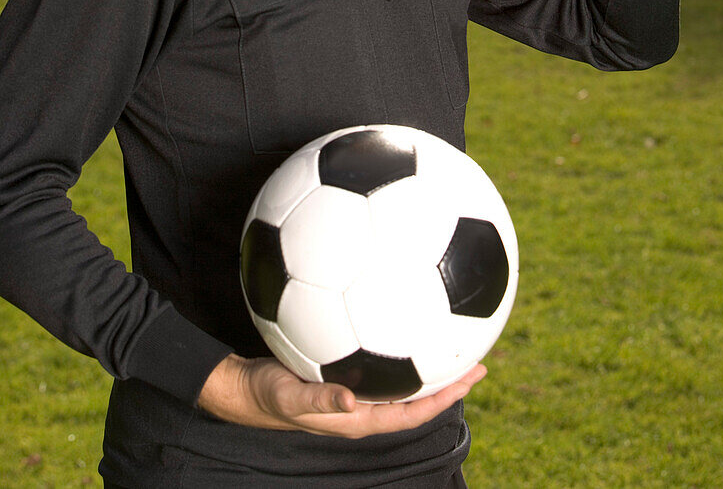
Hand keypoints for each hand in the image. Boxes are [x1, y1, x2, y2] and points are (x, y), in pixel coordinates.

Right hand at [198, 353, 486, 438]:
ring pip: (401, 372)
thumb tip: (352, 400)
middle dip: (448, 375)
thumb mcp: (290, 397)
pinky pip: (378, 351)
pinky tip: (398, 304)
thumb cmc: (266, 394)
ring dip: (427, 354)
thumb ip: (320, 400)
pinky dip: (395, 335)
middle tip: (478, 353)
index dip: (444, 397)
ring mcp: (355, 385)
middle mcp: (363, 402)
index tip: (473, 375)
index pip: (413, 412)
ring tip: (451, 327)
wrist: (244, 385)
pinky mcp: (342, 365)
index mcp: (359, 417)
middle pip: (416, 391)